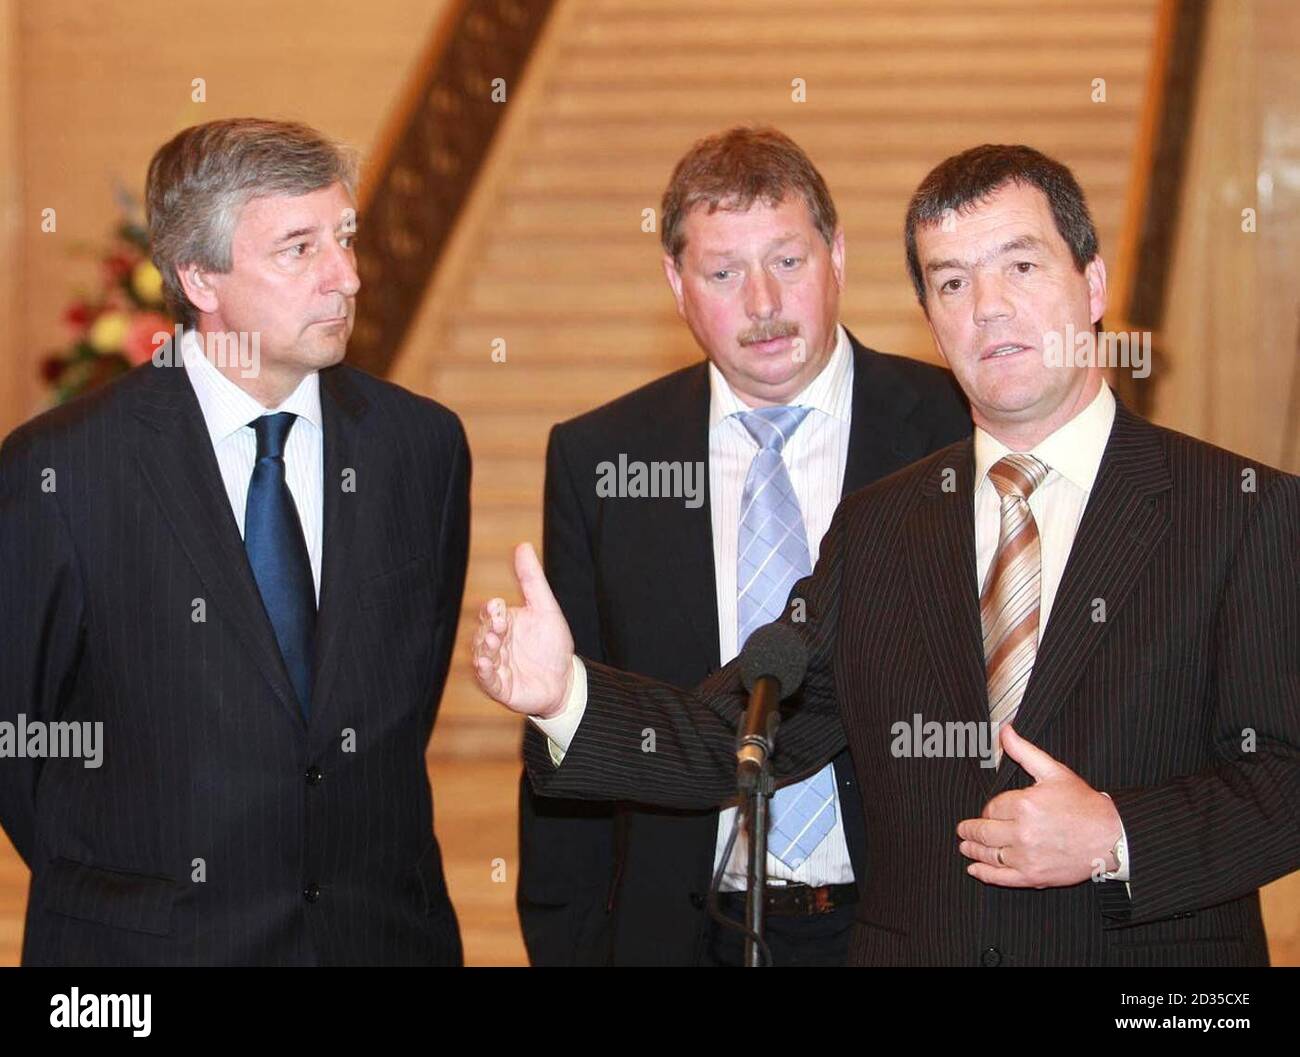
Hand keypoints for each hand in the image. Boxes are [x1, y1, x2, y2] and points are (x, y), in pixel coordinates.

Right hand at [471, 542, 574, 717]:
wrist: (565, 680)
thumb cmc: (553, 644)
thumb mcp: (546, 608)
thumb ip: (532, 579)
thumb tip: (523, 546)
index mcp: (505, 623)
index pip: (491, 612)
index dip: (493, 609)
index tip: (498, 605)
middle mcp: (497, 643)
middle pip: (484, 632)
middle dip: (490, 628)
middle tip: (498, 626)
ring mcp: (496, 665)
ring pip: (483, 654)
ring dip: (485, 647)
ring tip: (491, 641)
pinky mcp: (499, 686)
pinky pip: (486, 679)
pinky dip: (483, 671)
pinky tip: (483, 662)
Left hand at [956, 724, 1122, 887]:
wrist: (1111, 837)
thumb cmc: (1084, 804)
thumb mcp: (1054, 772)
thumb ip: (1024, 751)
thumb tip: (1005, 730)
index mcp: (1024, 804)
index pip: (991, 808)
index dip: (988, 809)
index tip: (991, 811)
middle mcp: (1022, 832)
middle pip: (983, 832)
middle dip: (969, 830)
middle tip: (962, 830)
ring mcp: (1026, 857)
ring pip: (988, 854)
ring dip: (972, 850)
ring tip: (965, 846)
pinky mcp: (1033, 876)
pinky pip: (1000, 877)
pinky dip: (984, 873)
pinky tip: (974, 869)